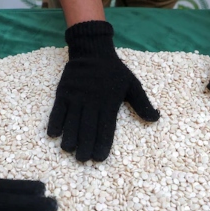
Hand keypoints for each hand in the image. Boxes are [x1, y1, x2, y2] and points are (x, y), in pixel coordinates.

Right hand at [48, 21, 159, 161]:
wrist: (92, 51)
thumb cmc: (113, 71)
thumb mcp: (132, 85)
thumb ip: (142, 103)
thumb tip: (155, 119)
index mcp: (109, 102)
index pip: (106, 127)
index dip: (102, 143)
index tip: (99, 158)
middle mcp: (92, 102)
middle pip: (87, 127)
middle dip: (85, 145)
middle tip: (82, 159)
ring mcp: (76, 97)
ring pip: (72, 120)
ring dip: (69, 136)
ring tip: (68, 150)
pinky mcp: (64, 93)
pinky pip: (58, 110)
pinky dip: (55, 122)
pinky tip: (53, 135)